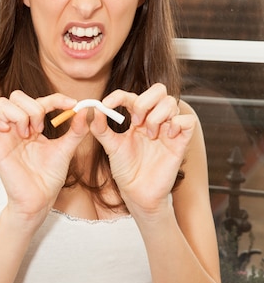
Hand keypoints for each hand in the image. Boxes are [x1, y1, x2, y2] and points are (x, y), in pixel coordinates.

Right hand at [0, 91, 88, 226]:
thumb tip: (85, 110)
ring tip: (26, 134)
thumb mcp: (66, 149)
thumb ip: (76, 130)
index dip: (55, 98)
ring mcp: (3, 135)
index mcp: (32, 126)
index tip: (72, 104)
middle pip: (16, 96)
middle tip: (40, 128)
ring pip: (2, 104)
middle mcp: (16, 127)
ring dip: (18, 114)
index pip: (40, 100)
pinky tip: (9, 132)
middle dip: (33, 107)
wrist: (40, 198)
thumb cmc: (49, 177)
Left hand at [90, 84, 196, 215]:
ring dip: (157, 116)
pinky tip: (167, 135)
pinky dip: (178, 123)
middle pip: (159, 90)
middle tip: (135, 121)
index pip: (133, 95)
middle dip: (145, 101)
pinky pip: (188, 121)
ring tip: (149, 135)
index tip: (106, 104)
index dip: (119, 95)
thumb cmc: (126, 170)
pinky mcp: (181, 142)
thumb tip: (94, 109)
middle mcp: (154, 120)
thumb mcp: (110, 146)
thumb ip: (101, 128)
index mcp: (138, 118)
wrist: (138, 193)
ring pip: (172, 102)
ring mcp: (169, 129)